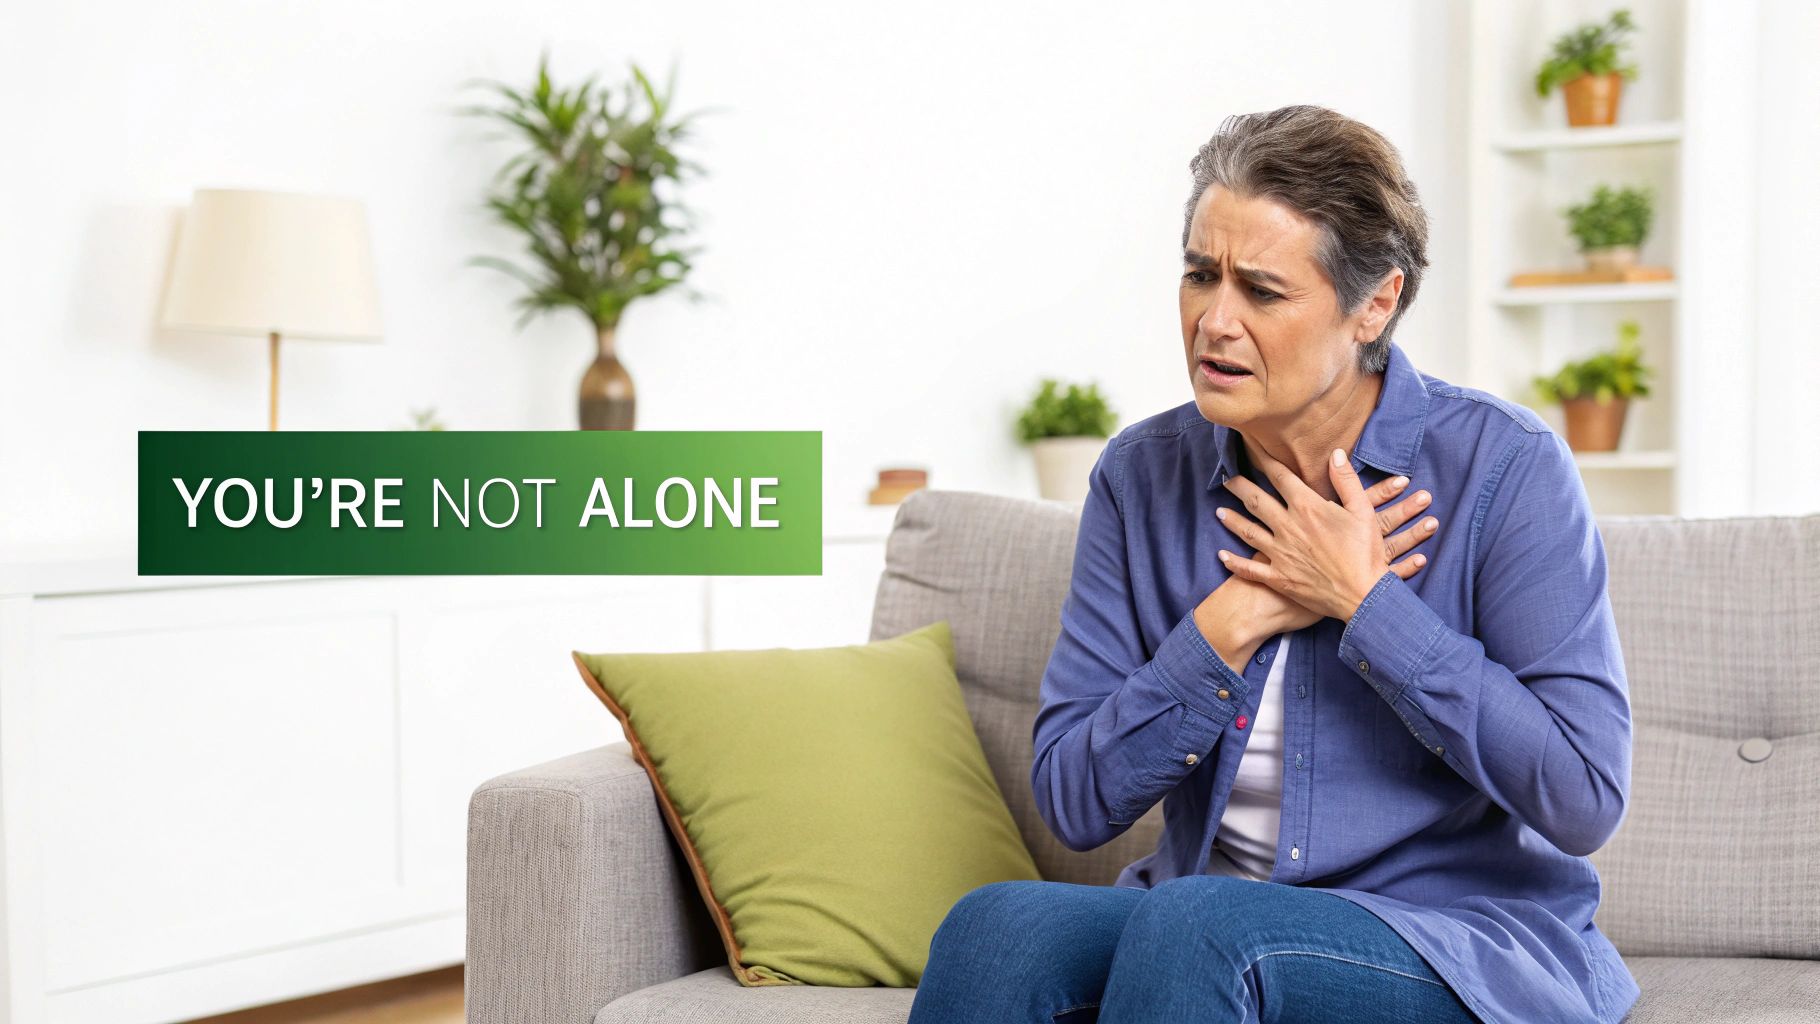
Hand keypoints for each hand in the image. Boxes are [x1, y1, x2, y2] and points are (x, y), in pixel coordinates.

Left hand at [1217, 447, 1437, 621]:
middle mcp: (1288, 527)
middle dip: (1239, 487)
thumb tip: (1336, 453)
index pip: (1280, 477)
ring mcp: (1280, 553)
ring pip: (1248, 532)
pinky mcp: (1279, 578)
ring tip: (1219, 511)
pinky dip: (1234, 562)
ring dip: (1232, 520)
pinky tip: (1222, 556)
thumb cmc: (1365, 553)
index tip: (1251, 449)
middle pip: (1257, 501)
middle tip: (1225, 478)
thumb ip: (1346, 481)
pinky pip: (1250, 568)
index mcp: (1307, 508)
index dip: (1264, 460)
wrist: (1363, 595)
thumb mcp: (1363, 511)